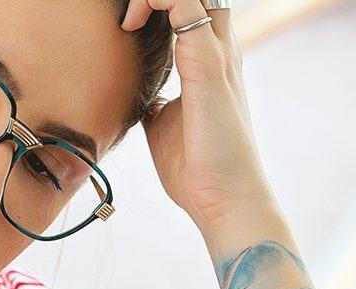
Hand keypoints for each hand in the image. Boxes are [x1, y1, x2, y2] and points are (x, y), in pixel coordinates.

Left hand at [121, 0, 278, 231]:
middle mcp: (221, 50)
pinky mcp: (209, 65)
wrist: (226, 201)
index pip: (197, 6)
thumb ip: (157, 104)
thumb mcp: (166, 126)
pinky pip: (182, 3)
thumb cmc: (200, 170)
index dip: (163, 4)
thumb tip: (141, 100)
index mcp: (214, 62)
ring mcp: (218, 54)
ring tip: (130, 17)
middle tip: (131, 16)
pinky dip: (154, 0)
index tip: (130, 25)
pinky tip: (131, 25)